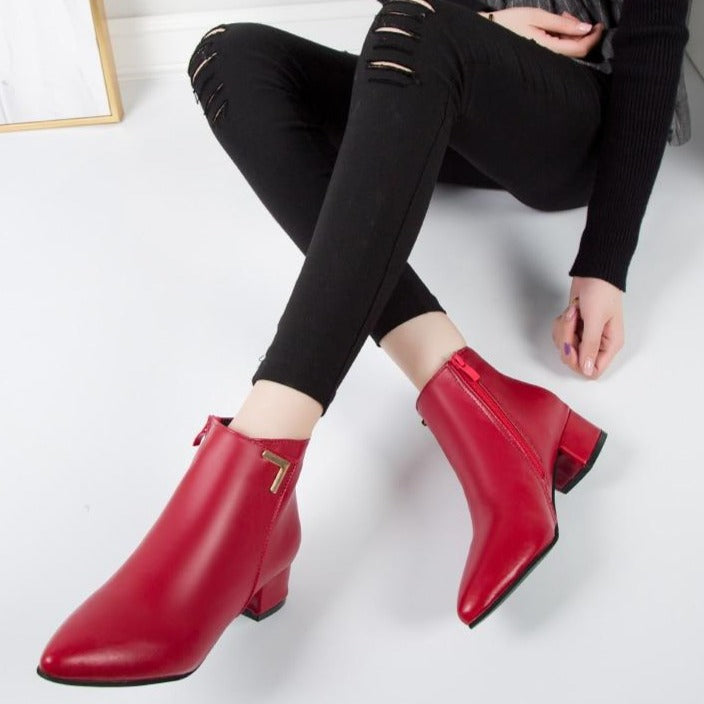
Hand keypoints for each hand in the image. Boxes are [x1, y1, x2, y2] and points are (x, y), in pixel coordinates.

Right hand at [477, 7, 603, 57]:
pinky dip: (562, 36)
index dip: (594, 38)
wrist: (485, 36)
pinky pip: (558, 49)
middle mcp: (547, 58)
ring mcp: (543, 59)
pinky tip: (555, 26)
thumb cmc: (508, 24)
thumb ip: (562, 24)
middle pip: (576, 50)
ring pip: (568, 49)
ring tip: (561, 18)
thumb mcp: (536, 17)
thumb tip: (586, 29)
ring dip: (571, 32)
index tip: (599, 25)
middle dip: (581, 31)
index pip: (580, 49)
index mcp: (547, 49)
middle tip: (568, 16)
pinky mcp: (540, 57)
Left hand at [552, 276, 624, 378]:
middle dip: (567, 341)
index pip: (593, 371)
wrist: (593, 272)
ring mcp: (585, 336)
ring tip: (573, 312)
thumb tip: (588, 371)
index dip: (578, 363)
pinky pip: (560, 337)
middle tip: (572, 322)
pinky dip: (561, 325)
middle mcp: (599, 344)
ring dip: (563, 330)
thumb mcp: (596, 320)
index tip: (571, 346)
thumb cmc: (601, 292)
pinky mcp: (575, 329)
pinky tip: (569, 312)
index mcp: (610, 345)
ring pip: (565, 348)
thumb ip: (591, 347)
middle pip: (575, 360)